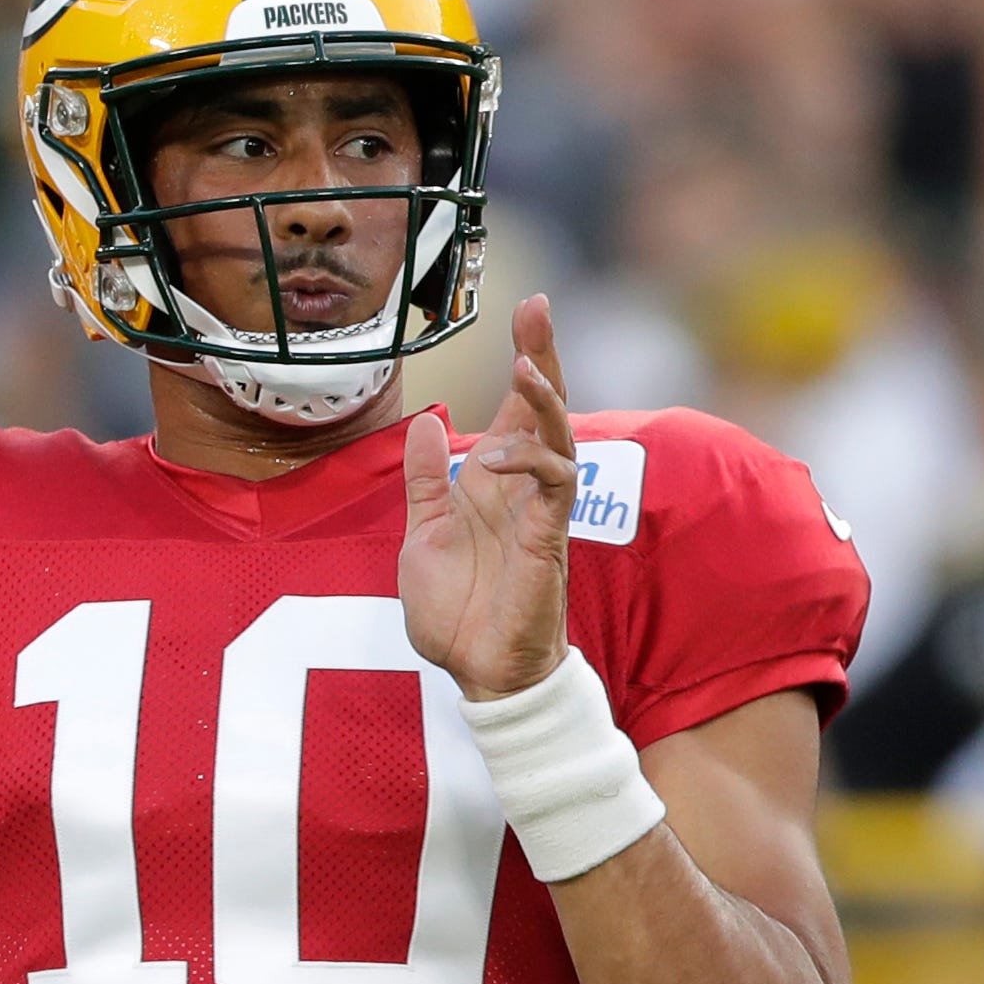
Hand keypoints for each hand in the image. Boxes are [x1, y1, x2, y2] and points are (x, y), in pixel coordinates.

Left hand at [400, 295, 576, 700]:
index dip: (528, 359)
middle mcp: (524, 490)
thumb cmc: (460, 613)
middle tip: (538, 310)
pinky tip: (499, 457)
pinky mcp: (547, 542)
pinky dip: (532, 463)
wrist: (477, 674)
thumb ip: (427, 481)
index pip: (519, 409)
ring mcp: (541, 514)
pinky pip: (555, 489)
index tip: (529, 308)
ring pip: (560, 440)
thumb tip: (426, 423)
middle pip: (547, 409)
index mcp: (496, 484)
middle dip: (545, 357)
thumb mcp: (423, 535)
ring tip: (525, 368)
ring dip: (544, 402)